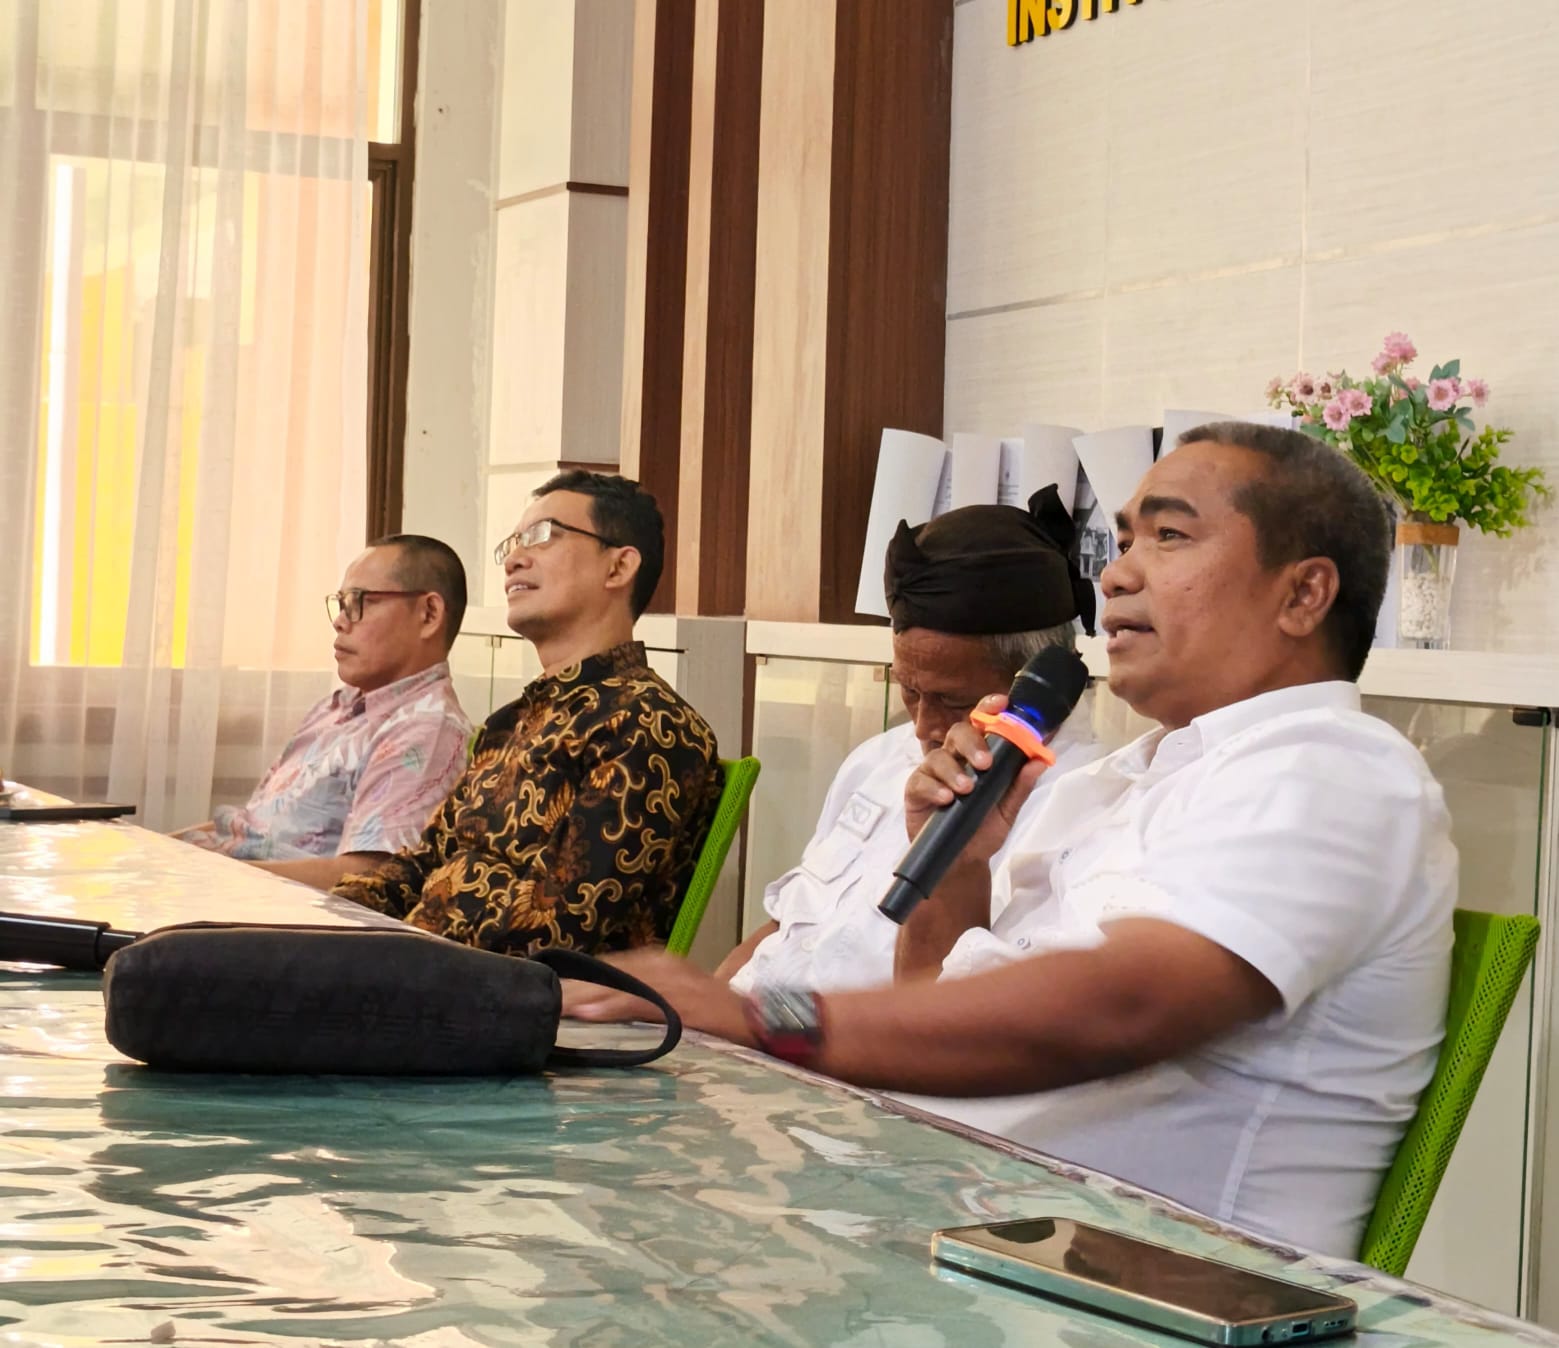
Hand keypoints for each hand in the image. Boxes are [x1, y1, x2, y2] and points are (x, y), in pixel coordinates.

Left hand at [563, 949, 753, 1045]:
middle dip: (576, 986)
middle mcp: (669, 967)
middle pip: (611, 973)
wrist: (771, 1025)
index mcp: (664, 966)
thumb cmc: (724, 1021)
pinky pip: (646, 1003)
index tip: (548, 992)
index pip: (613, 969)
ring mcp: (680, 984)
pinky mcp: (689, 1004)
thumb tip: (603, 1014)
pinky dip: (616, 1007)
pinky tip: (591, 1014)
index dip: (580, 980)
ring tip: (556, 1006)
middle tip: (539, 1000)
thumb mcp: (681, 1008)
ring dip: (587, 994)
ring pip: (623, 984)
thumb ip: (648, 1006)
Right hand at [903, 694, 1049, 866]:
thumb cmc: (983, 830)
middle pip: (958, 733)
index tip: (1001, 703)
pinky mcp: (915, 790)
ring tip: (966, 790)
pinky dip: (934, 788)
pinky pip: (921, 780)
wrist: (962, 862)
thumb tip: (1040, 760)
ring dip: (954, 770)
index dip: (988, 708)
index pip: (981, 723)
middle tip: (985, 764)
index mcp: (977, 755)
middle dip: (972, 743)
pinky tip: (946, 800)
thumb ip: (1020, 785)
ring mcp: (932, 773)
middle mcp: (954, 758)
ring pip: (938, 756)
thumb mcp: (1007, 809)